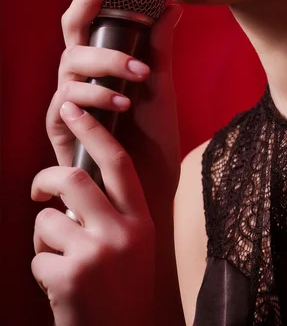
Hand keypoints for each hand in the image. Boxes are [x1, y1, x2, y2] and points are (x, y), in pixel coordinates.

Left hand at [32, 101, 154, 325]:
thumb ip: (112, 211)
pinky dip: (41, 266)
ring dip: (44, 237)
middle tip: (38, 188)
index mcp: (140, 219)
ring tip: (58, 258)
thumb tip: (76, 179)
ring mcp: (97, 254)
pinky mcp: (70, 277)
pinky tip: (59, 286)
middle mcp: (123, 232)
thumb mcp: (132, 243)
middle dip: (46, 178)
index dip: (93, 132)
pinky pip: (37, 254)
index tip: (72, 110)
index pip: (118, 163)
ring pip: (48, 219)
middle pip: (74, 179)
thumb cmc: (120, 286)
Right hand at [47, 0, 181, 206]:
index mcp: (106, 54)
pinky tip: (119, 101)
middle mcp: (83, 69)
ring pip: (72, 59)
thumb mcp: (162, 85)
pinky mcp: (63, 124)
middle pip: (72, 23)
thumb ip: (160, 47)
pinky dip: (94, 95)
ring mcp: (71, 95)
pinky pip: (68, 99)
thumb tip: (171, 8)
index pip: (91, 11)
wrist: (146, 183)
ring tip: (139, 76)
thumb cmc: (151, 134)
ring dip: (107, 60)